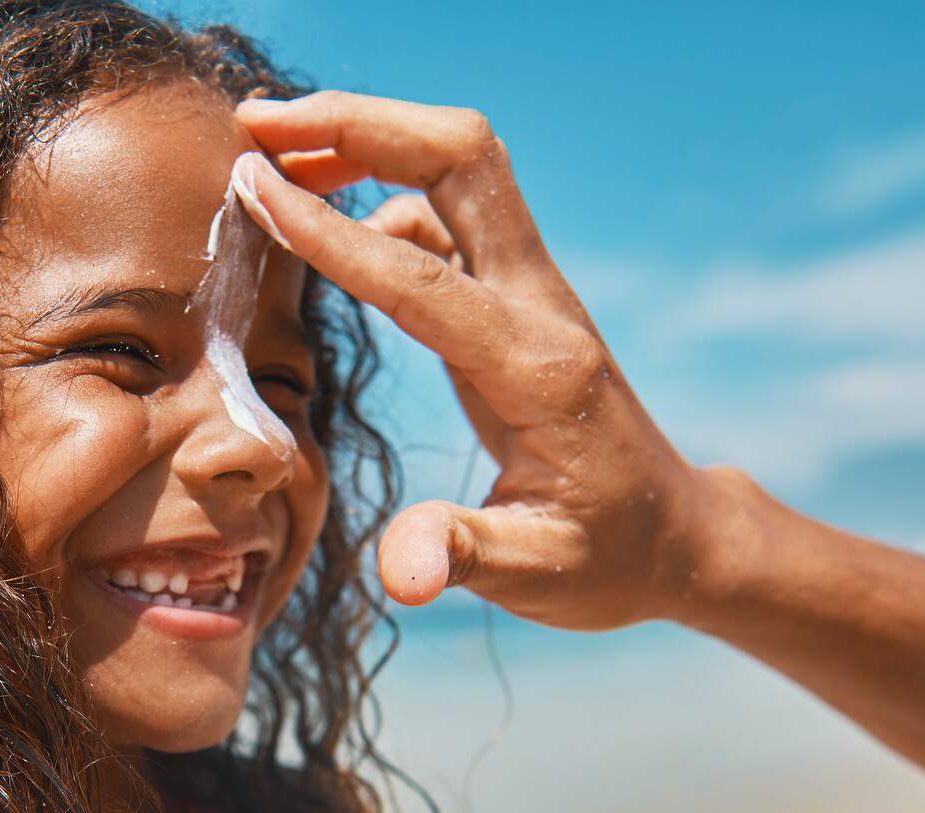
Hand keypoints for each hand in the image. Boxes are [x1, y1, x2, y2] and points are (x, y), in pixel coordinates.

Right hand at [234, 91, 716, 629]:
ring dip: (365, 138)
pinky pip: (444, 211)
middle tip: (254, 124)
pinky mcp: (512, 296)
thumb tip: (401, 573)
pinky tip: (320, 216)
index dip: (331, 231)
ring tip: (266, 155)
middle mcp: (538, 306)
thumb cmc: (603, 560)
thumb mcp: (536, 577)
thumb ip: (462, 558)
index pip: (423, 277)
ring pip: (455, 165)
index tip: (251, 188)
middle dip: (358, 123)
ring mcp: (529, 291)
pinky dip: (377, 189)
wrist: (672, 536)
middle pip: (461, 159)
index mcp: (536, 369)